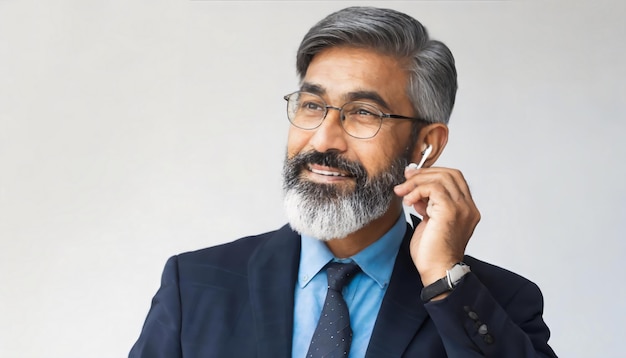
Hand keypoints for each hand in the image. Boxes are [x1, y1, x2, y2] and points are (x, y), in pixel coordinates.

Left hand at [393, 166, 479, 287]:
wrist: (437, 270)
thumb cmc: (432, 252)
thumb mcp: (429, 221)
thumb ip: (427, 204)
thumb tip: (416, 189)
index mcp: (466, 209)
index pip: (453, 179)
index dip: (432, 174)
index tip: (412, 178)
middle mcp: (468, 207)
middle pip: (450, 174)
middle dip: (424, 174)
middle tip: (405, 179)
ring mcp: (462, 208)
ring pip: (441, 177)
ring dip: (417, 182)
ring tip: (403, 192)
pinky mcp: (450, 211)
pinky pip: (433, 188)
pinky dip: (417, 190)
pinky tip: (409, 201)